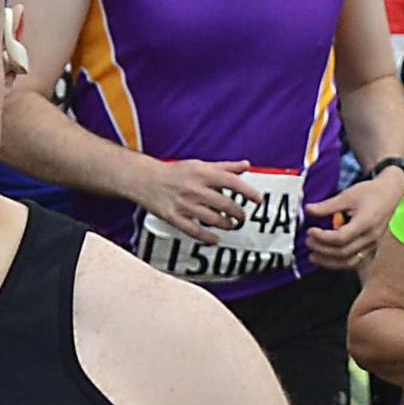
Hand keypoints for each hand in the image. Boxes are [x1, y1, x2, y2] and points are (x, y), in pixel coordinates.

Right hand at [134, 155, 257, 244]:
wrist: (145, 179)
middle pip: (225, 204)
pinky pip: (195, 232)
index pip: (232, 182)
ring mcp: (185, 205)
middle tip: (242, 216)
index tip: (258, 200)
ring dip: (227, 225)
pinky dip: (208, 238)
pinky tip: (215, 239)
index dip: (248, 192)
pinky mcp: (175, 218)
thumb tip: (246, 165)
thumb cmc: (175, 171)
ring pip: (213, 220)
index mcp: (203, 174)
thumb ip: (225, 167)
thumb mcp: (200, 165)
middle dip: (238, 213)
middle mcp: (195, 189)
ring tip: (232, 225)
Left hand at [306, 172, 398, 268]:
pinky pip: (356, 262)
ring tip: (314, 257)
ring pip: (350, 262)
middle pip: (343, 252)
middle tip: (308, 242)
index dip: (322, 237)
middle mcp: (371, 237)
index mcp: (366, 223)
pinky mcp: (372, 248)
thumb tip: (308, 210)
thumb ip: (327, 206)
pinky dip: (340, 263)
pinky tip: (328, 259)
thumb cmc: (372, 193)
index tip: (311, 231)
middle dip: (322, 249)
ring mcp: (373, 245)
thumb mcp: (348, 195)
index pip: (341, 238)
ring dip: (329, 262)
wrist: (391, 193)